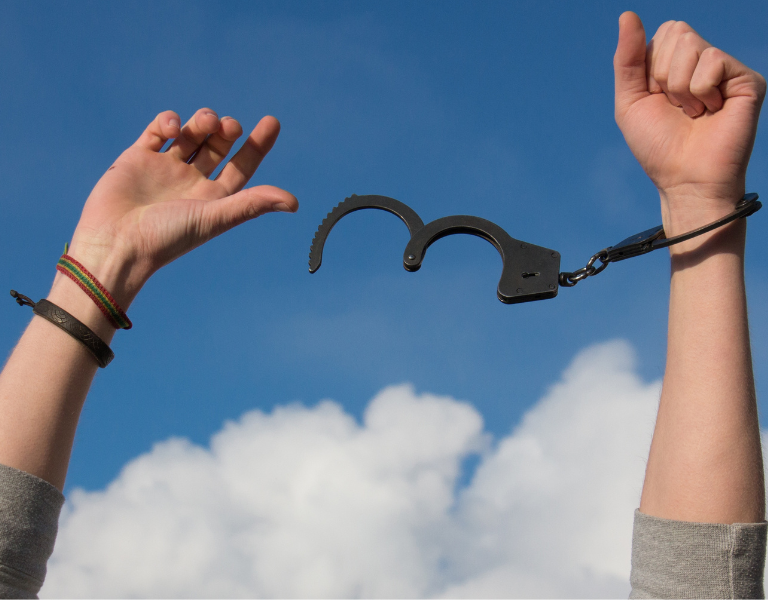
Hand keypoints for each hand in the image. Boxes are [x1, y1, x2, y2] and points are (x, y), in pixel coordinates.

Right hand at [66, 109, 297, 305]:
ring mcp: (164, 169)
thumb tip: (294, 203)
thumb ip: (252, 205)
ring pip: (191, 134)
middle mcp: (191, 183)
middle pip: (217, 146)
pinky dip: (169, 121)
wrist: (116, 243)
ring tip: (206, 122)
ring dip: (202, 121)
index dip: (258, 145)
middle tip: (230, 126)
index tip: (272, 121)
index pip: (242, 167)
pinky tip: (174, 127)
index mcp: (213, 199)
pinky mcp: (137, 158)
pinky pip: (158, 131)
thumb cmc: (167, 238)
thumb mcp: (214, 218)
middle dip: (227, 130)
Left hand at [613, 12, 764, 236]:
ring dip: (680, 87)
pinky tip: (711, 111)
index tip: (657, 99)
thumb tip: (627, 15)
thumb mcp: (630, 101)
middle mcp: (702, 62)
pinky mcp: (746, 79)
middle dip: (663, 75)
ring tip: (693, 112)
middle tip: (676, 107)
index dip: (649, 70)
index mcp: (675, 64)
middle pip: (675, 32)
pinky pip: (712, 60)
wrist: (684, 178)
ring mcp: (726, 70)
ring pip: (691, 44)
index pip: (660, 34)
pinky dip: (700, 91)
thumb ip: (626, 59)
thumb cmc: (658, 146)